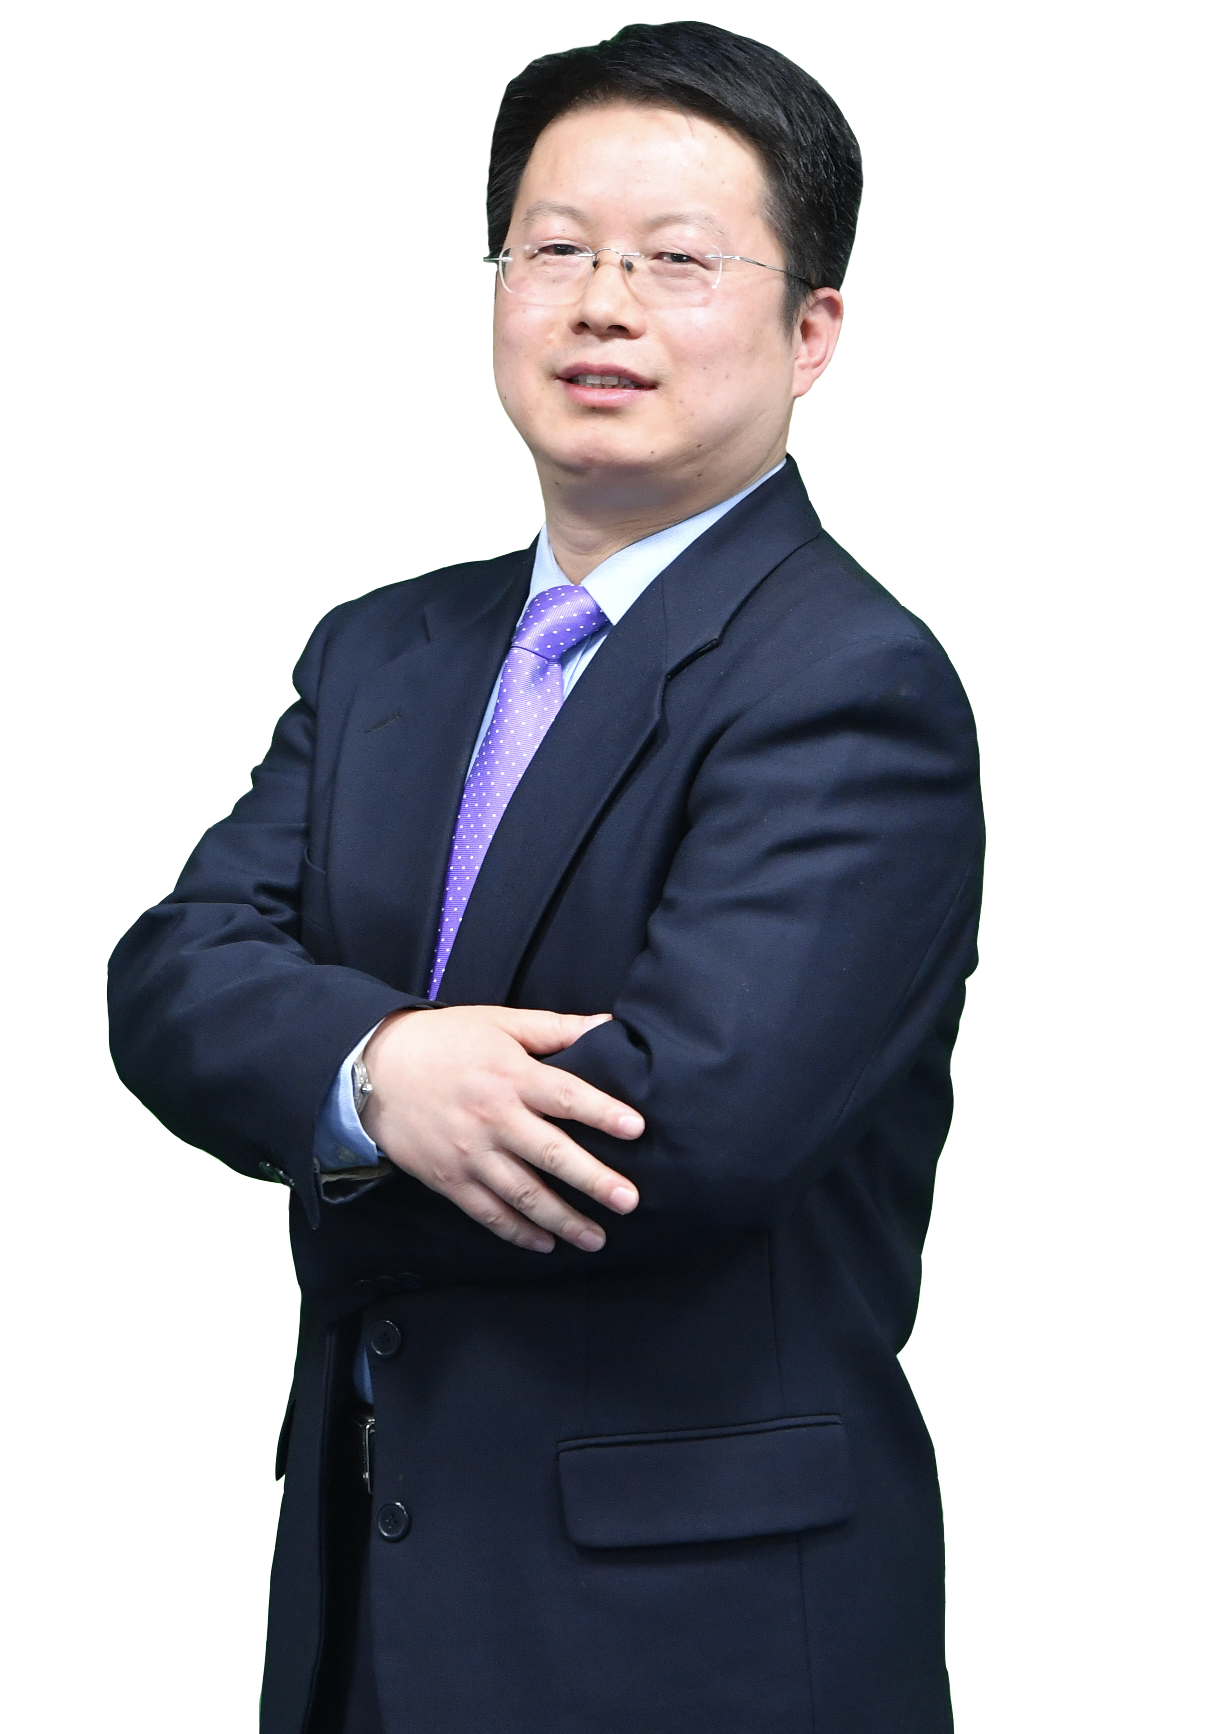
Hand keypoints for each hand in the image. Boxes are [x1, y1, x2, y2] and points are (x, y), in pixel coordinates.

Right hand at [362, 1005, 642, 1253]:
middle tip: (628, 1201)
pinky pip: (488, 1213)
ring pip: (523, 1195)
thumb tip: (607, 1026)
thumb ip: (555, 1028)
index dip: (603, 1112)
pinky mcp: (449, 1180)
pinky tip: (545, 1244)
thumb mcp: (500, 1022)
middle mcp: (494, 1119)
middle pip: (551, 1154)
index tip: (637, 1129)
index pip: (567, 1096)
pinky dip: (517, 1233)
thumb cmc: (445, 1041)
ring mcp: (470, 1154)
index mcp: (511, 1076)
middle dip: (593, 1180)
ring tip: (596, 1237)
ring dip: (562, 1219)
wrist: (373, 1069)